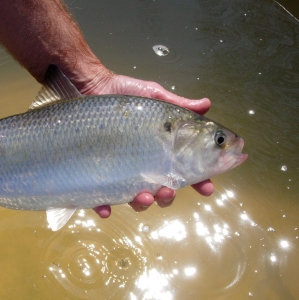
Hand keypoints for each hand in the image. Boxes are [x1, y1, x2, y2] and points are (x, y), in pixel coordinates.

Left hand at [82, 71, 213, 217]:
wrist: (93, 88)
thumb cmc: (126, 96)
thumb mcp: (155, 97)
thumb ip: (179, 105)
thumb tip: (206, 104)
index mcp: (161, 152)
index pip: (185, 171)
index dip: (199, 181)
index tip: (207, 188)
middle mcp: (143, 165)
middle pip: (162, 192)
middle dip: (167, 197)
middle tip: (168, 191)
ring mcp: (120, 173)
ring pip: (135, 200)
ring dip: (142, 204)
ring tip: (143, 197)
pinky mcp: (98, 175)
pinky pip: (100, 198)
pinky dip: (104, 207)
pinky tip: (106, 209)